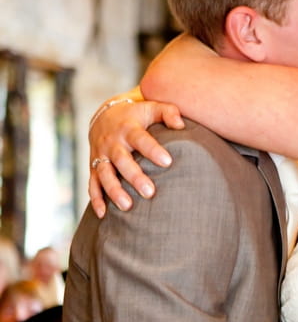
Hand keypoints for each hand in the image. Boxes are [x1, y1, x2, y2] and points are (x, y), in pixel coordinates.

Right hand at [88, 95, 184, 217]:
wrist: (104, 116)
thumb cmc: (137, 115)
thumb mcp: (151, 107)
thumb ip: (168, 112)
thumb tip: (181, 125)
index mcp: (128, 128)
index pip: (141, 139)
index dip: (153, 150)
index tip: (168, 162)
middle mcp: (112, 143)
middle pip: (122, 161)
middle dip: (134, 177)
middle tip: (149, 193)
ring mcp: (101, 156)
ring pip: (105, 174)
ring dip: (114, 191)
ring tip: (128, 207)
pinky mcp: (93, 167)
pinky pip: (92, 184)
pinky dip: (96, 199)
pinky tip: (103, 214)